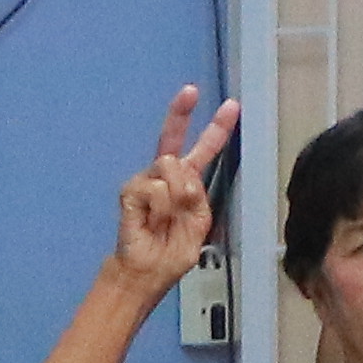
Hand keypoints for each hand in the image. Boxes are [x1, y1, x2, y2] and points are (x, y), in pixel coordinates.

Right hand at [109, 87, 240, 295]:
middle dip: (181, 112)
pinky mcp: (131, 190)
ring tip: (167, 219)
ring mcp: (145, 180)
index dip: (216, 128)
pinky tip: (152, 222)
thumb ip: (198, 198)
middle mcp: (165, 176)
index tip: (231, 106)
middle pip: (173, 139)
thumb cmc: (172, 249)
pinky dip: (160, 209)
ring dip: (178, 196)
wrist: (148, 271)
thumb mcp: (199, 223)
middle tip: (191, 91)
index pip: (203, 150)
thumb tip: (184, 178)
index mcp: (187, 182)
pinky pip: (156, 189)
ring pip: (171, 168)